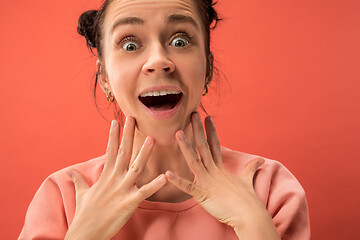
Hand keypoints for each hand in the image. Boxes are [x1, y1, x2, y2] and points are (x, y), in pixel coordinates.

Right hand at [65, 117, 166, 239]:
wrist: (85, 234)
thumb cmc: (85, 214)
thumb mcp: (82, 193)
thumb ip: (79, 180)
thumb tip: (71, 172)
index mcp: (105, 175)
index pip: (110, 150)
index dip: (114, 135)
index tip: (116, 121)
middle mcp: (114, 179)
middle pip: (123, 152)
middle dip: (128, 134)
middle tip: (133, 118)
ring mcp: (122, 190)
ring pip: (136, 167)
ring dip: (144, 153)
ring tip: (152, 138)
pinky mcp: (129, 203)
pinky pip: (145, 192)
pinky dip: (155, 184)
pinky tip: (165, 176)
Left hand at [166, 112, 278, 238]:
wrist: (250, 215)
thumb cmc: (248, 199)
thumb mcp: (248, 179)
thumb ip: (251, 168)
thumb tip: (261, 160)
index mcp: (221, 168)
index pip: (215, 145)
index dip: (211, 131)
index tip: (208, 117)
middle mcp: (213, 171)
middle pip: (203, 147)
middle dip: (197, 130)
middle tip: (192, 114)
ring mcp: (208, 182)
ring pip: (194, 161)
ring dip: (186, 147)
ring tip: (178, 133)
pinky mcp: (203, 195)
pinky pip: (188, 187)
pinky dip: (178, 181)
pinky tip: (167, 173)